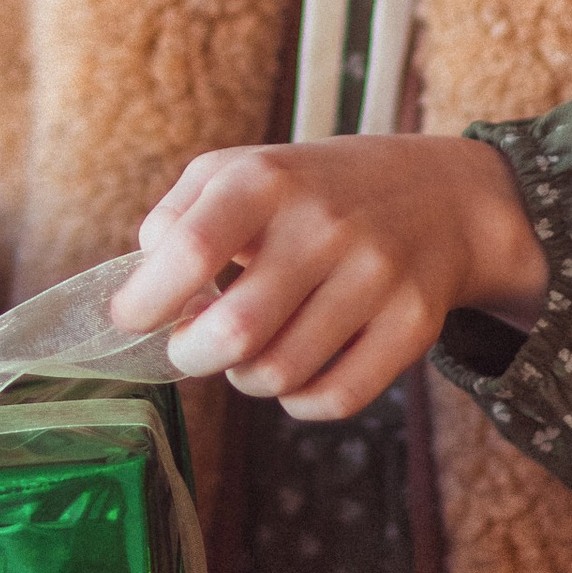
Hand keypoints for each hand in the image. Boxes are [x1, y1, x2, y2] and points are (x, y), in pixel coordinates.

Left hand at [109, 137, 546, 423]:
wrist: (438, 196)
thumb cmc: (311, 192)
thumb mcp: (241, 171)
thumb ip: (174, 218)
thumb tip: (142, 286)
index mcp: (266, 179)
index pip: (189, 251)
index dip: (146, 302)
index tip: (132, 319)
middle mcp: (324, 224)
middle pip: (233, 332)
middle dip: (192, 356)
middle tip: (193, 347)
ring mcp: (375, 275)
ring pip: (278, 374)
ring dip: (245, 378)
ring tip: (250, 351)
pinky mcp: (413, 322)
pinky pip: (335, 398)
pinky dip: (299, 401)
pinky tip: (295, 374)